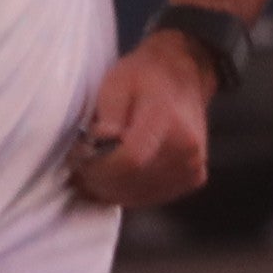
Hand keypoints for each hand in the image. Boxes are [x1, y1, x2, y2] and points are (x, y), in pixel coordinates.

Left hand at [69, 31, 216, 207]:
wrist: (184, 75)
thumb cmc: (145, 76)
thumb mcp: (117, 83)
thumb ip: (108, 114)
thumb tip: (98, 143)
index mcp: (167, 120)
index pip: (131, 160)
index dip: (99, 168)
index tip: (79, 160)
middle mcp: (186, 148)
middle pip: (134, 182)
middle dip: (99, 181)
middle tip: (78, 170)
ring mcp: (193, 165)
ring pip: (142, 196)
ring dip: (111, 191)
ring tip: (91, 175)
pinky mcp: (194, 177)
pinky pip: (154, 197)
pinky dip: (130, 193)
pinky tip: (114, 180)